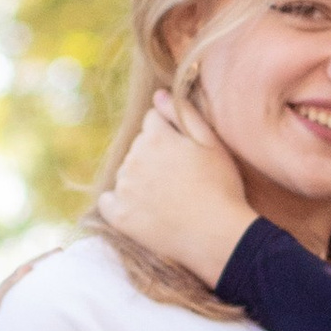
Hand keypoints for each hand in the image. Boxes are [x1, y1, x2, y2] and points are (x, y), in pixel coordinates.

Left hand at [98, 91, 254, 289]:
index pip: (153, 121)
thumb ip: (182, 114)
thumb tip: (158, 94)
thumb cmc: (221, 187)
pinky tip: (141, 210)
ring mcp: (124, 188)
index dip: (170, 135)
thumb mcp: (212, 143)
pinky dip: (120, 203)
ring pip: (126, 172)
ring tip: (167, 198)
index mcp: (156, 137)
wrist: (217, 236)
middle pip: (139, 147)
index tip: (185, 155)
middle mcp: (134, 158)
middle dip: (154, 156)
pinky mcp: (119, 216)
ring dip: (140, 179)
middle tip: (181, 180)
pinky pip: (108, 201)